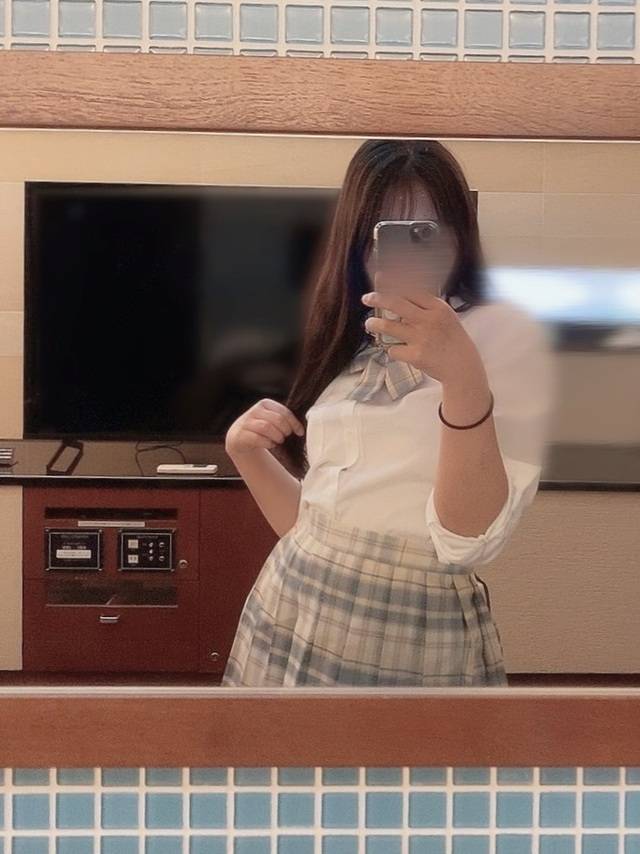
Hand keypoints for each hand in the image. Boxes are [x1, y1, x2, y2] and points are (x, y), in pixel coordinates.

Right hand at [225, 399, 304, 457]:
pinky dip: (268, 443)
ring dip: (277, 437)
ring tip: (278, 440)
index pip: (284, 412)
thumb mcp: (272, 419)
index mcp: (265, 403)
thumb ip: (284, 419)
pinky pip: (258, 439)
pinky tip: (270, 444)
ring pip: (267, 428)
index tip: (300, 432)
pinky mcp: (241, 434)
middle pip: (277, 420)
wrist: (239, 437)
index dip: (294, 423)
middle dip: (285, 430)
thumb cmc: (261, 428)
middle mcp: (255, 410)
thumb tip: (301, 428)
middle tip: (286, 436)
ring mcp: (246, 422)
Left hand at [361, 274, 485, 387]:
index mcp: (437, 308)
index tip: (380, 277)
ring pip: (389, 327)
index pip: (411, 289)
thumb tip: (401, 292)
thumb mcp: (446, 315)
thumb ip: (426, 305)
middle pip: (396, 303)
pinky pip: (393, 349)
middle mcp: (429, 320)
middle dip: (378, 298)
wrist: (462, 367)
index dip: (393, 281)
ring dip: (374, 324)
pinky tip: (398, 350)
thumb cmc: (452, 339)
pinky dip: (392, 349)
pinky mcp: (416, 356)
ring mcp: (422, 338)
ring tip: (369, 324)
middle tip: (366, 298)